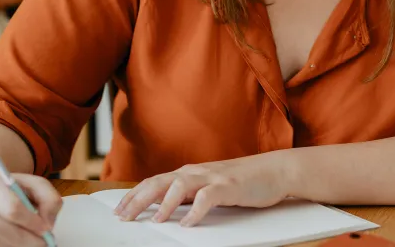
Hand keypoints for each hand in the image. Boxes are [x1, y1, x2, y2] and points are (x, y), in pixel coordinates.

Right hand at [0, 173, 62, 246]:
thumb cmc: (15, 191)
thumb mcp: (37, 185)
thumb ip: (50, 199)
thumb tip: (48, 223)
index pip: (13, 209)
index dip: (32, 222)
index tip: (46, 229)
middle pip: (9, 233)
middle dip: (31, 241)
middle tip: (45, 241)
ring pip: (3, 246)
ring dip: (23, 246)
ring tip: (32, 239)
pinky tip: (19, 243)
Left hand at [114, 152, 292, 226]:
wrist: (275, 170)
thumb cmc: (243, 181)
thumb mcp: (211, 186)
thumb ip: (191, 194)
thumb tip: (167, 208)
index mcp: (190, 173)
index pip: (155, 182)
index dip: (134, 195)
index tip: (119, 210)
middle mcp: (197, 172)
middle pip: (160, 182)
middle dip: (138, 199)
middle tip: (123, 216)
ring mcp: (213, 177)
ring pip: (180, 185)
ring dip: (164, 203)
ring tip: (154, 221)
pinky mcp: (229, 186)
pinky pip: (208, 197)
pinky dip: (196, 211)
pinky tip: (188, 224)